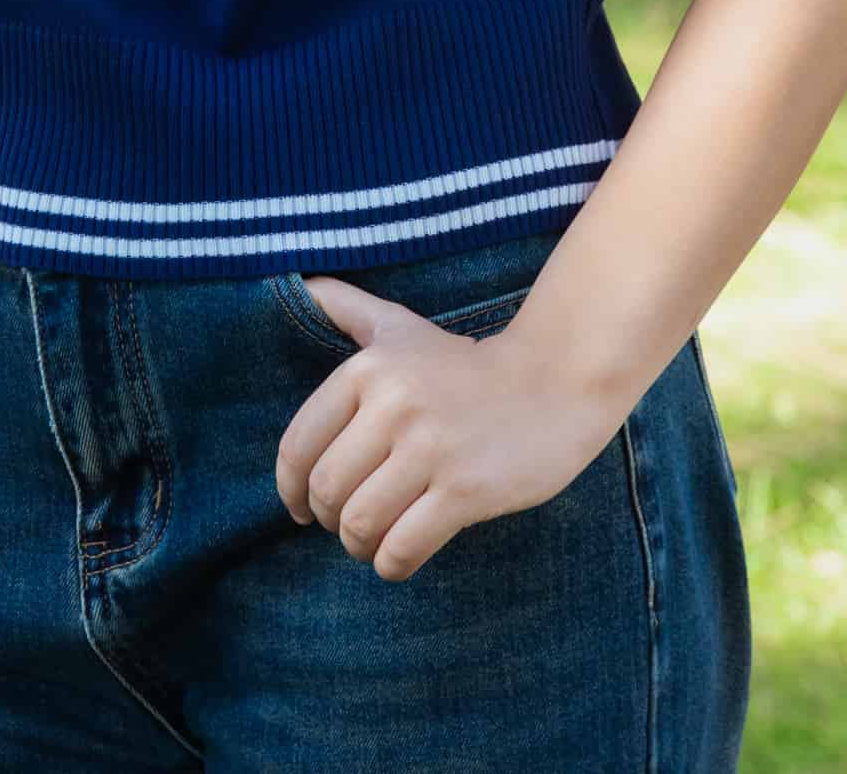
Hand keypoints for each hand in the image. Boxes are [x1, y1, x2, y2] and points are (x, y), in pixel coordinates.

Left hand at [273, 279, 631, 581]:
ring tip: (372, 542)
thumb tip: (299, 282)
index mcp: (367, 370)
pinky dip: (391, 564)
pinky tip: (398, 558)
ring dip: (359, 545)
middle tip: (347, 524)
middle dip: (329, 519)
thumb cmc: (466, 364)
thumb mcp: (400, 326)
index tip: (301, 508)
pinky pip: (402, 547)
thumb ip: (345, 306)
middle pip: (328, 490)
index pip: (300, 445)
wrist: (556, 382)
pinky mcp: (465, 490)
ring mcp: (430, 449)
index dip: (291, 488)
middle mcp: (393, 406)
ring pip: (359, 523)